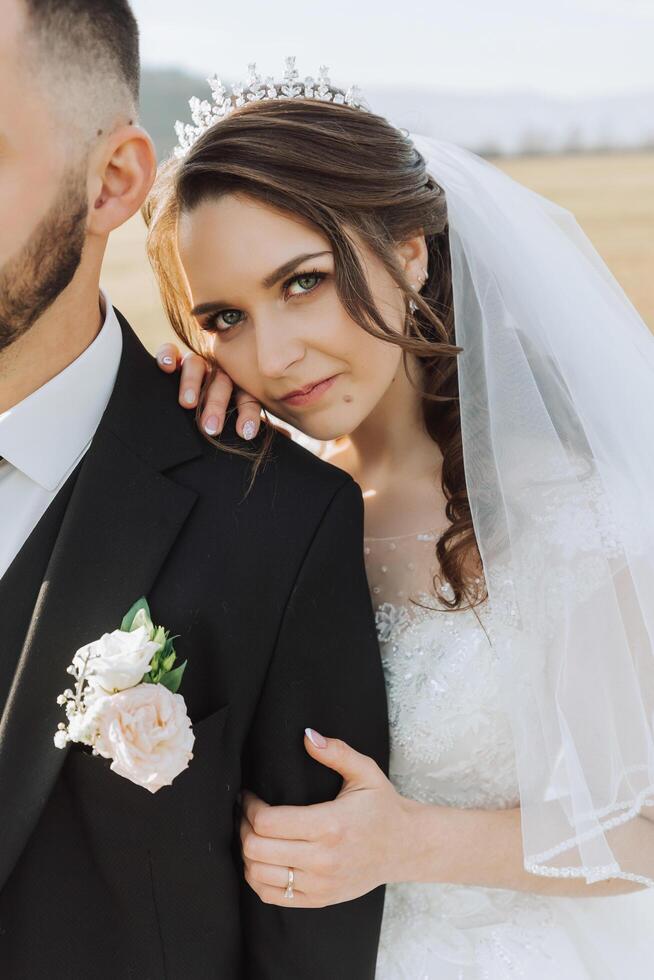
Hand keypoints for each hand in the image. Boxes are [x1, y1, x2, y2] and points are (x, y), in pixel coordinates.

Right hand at [156, 342, 262, 440]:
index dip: (248, 414)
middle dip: (216, 405)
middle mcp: (217, 373)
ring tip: (187, 403)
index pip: (246, 397)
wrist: (177, 405)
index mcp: (237, 387)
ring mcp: (196, 365)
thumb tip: (244, 438)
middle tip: (211, 427)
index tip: (245, 432)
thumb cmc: (211, 419)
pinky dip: (168, 356)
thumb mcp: (222, 424)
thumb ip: (234, 428)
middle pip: (220, 382)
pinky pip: (170, 351)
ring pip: (196, 366)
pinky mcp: (174, 359)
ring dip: (191, 384)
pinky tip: (168, 367)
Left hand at [240, 730, 414, 907]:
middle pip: (256, 849)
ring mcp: (320, 884)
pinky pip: (271, 896)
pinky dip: (256, 878)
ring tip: (252, 833)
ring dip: (246, 853)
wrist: (406, 847)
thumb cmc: (382, 807)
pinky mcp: (319, 899)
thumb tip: (307, 735)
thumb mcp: (365, 772)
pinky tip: (262, 859)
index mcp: (330, 825)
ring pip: (258, 875)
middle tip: (245, 812)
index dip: (249, 807)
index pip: (268, 822)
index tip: (249, 795)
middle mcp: (323, 859)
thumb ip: (336, 752)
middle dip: (242, 827)